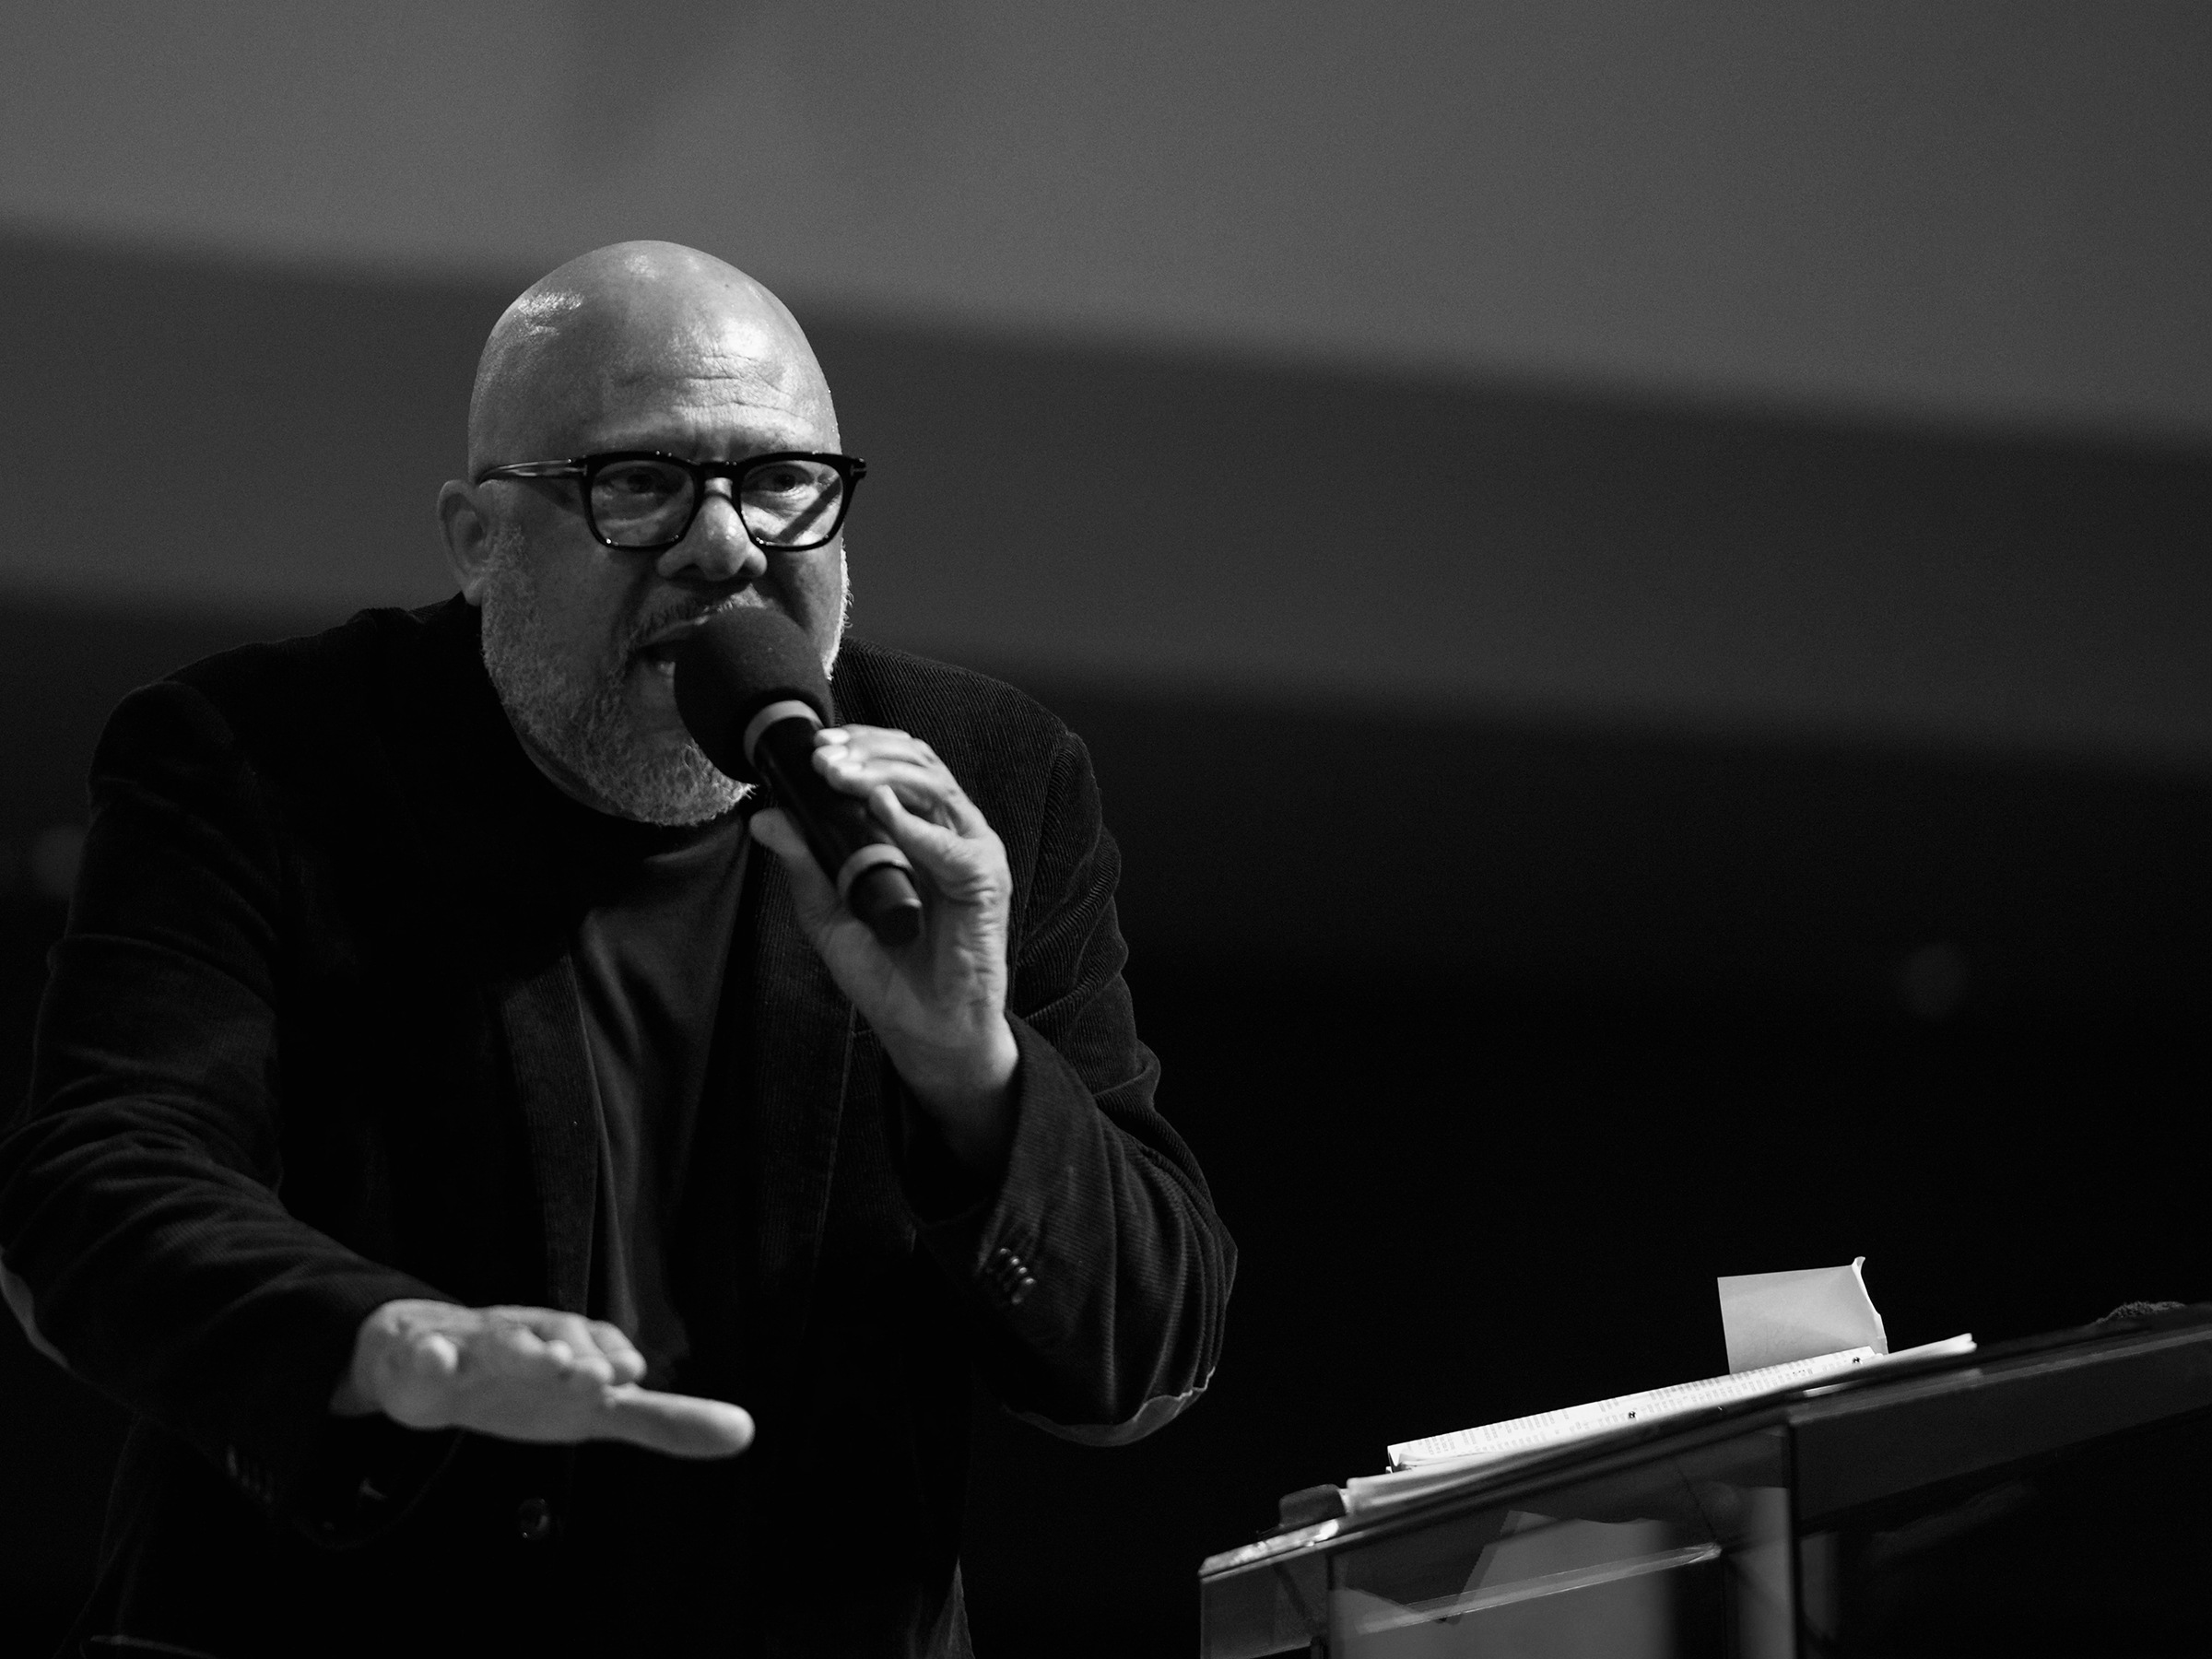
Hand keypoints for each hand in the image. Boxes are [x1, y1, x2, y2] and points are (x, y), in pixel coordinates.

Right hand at [330, 1299, 752, 1458]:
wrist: (433, 1360)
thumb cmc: (529, 1384)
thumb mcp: (595, 1407)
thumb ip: (662, 1421)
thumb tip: (745, 1432)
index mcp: (571, 1348)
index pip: (598, 1348)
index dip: (611, 1358)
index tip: (632, 1374)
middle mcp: (530, 1338)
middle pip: (554, 1338)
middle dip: (576, 1353)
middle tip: (597, 1375)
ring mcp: (475, 1346)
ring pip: (499, 1341)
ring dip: (524, 1349)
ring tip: (547, 1362)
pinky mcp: (425, 1359)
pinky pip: (425, 1356)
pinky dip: (432, 1358)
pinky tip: (438, 1363)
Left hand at [749, 725, 1017, 1168]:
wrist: (925, 1028)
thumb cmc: (888, 973)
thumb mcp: (828, 913)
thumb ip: (803, 864)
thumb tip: (766, 816)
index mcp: (916, 831)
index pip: (895, 765)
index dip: (858, 746)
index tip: (813, 749)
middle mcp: (947, 832)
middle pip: (916, 762)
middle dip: (867, 751)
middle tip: (823, 759)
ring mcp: (969, 851)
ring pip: (934, 785)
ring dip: (884, 774)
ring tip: (843, 778)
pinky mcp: (985, 880)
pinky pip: (949, 841)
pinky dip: (913, 823)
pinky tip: (881, 811)